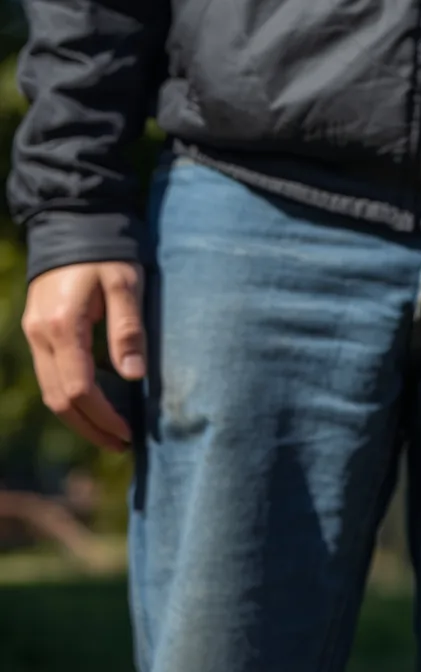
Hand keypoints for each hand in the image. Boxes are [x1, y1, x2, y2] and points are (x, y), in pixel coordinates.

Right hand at [22, 261, 145, 450]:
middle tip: (123, 444)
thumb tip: (134, 377)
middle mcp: (40, 336)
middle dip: (90, 426)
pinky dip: (72, 397)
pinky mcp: (38, 333)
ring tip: (112, 434)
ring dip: (79, 417)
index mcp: (63, 326)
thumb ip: (129, 330)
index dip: (104, 416)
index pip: (80, 388)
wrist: (72, 227)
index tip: (129, 433)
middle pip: (59, 399)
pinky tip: (98, 406)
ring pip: (51, 391)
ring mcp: (34, 335)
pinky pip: (51, 376)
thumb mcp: (126, 285)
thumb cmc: (107, 254)